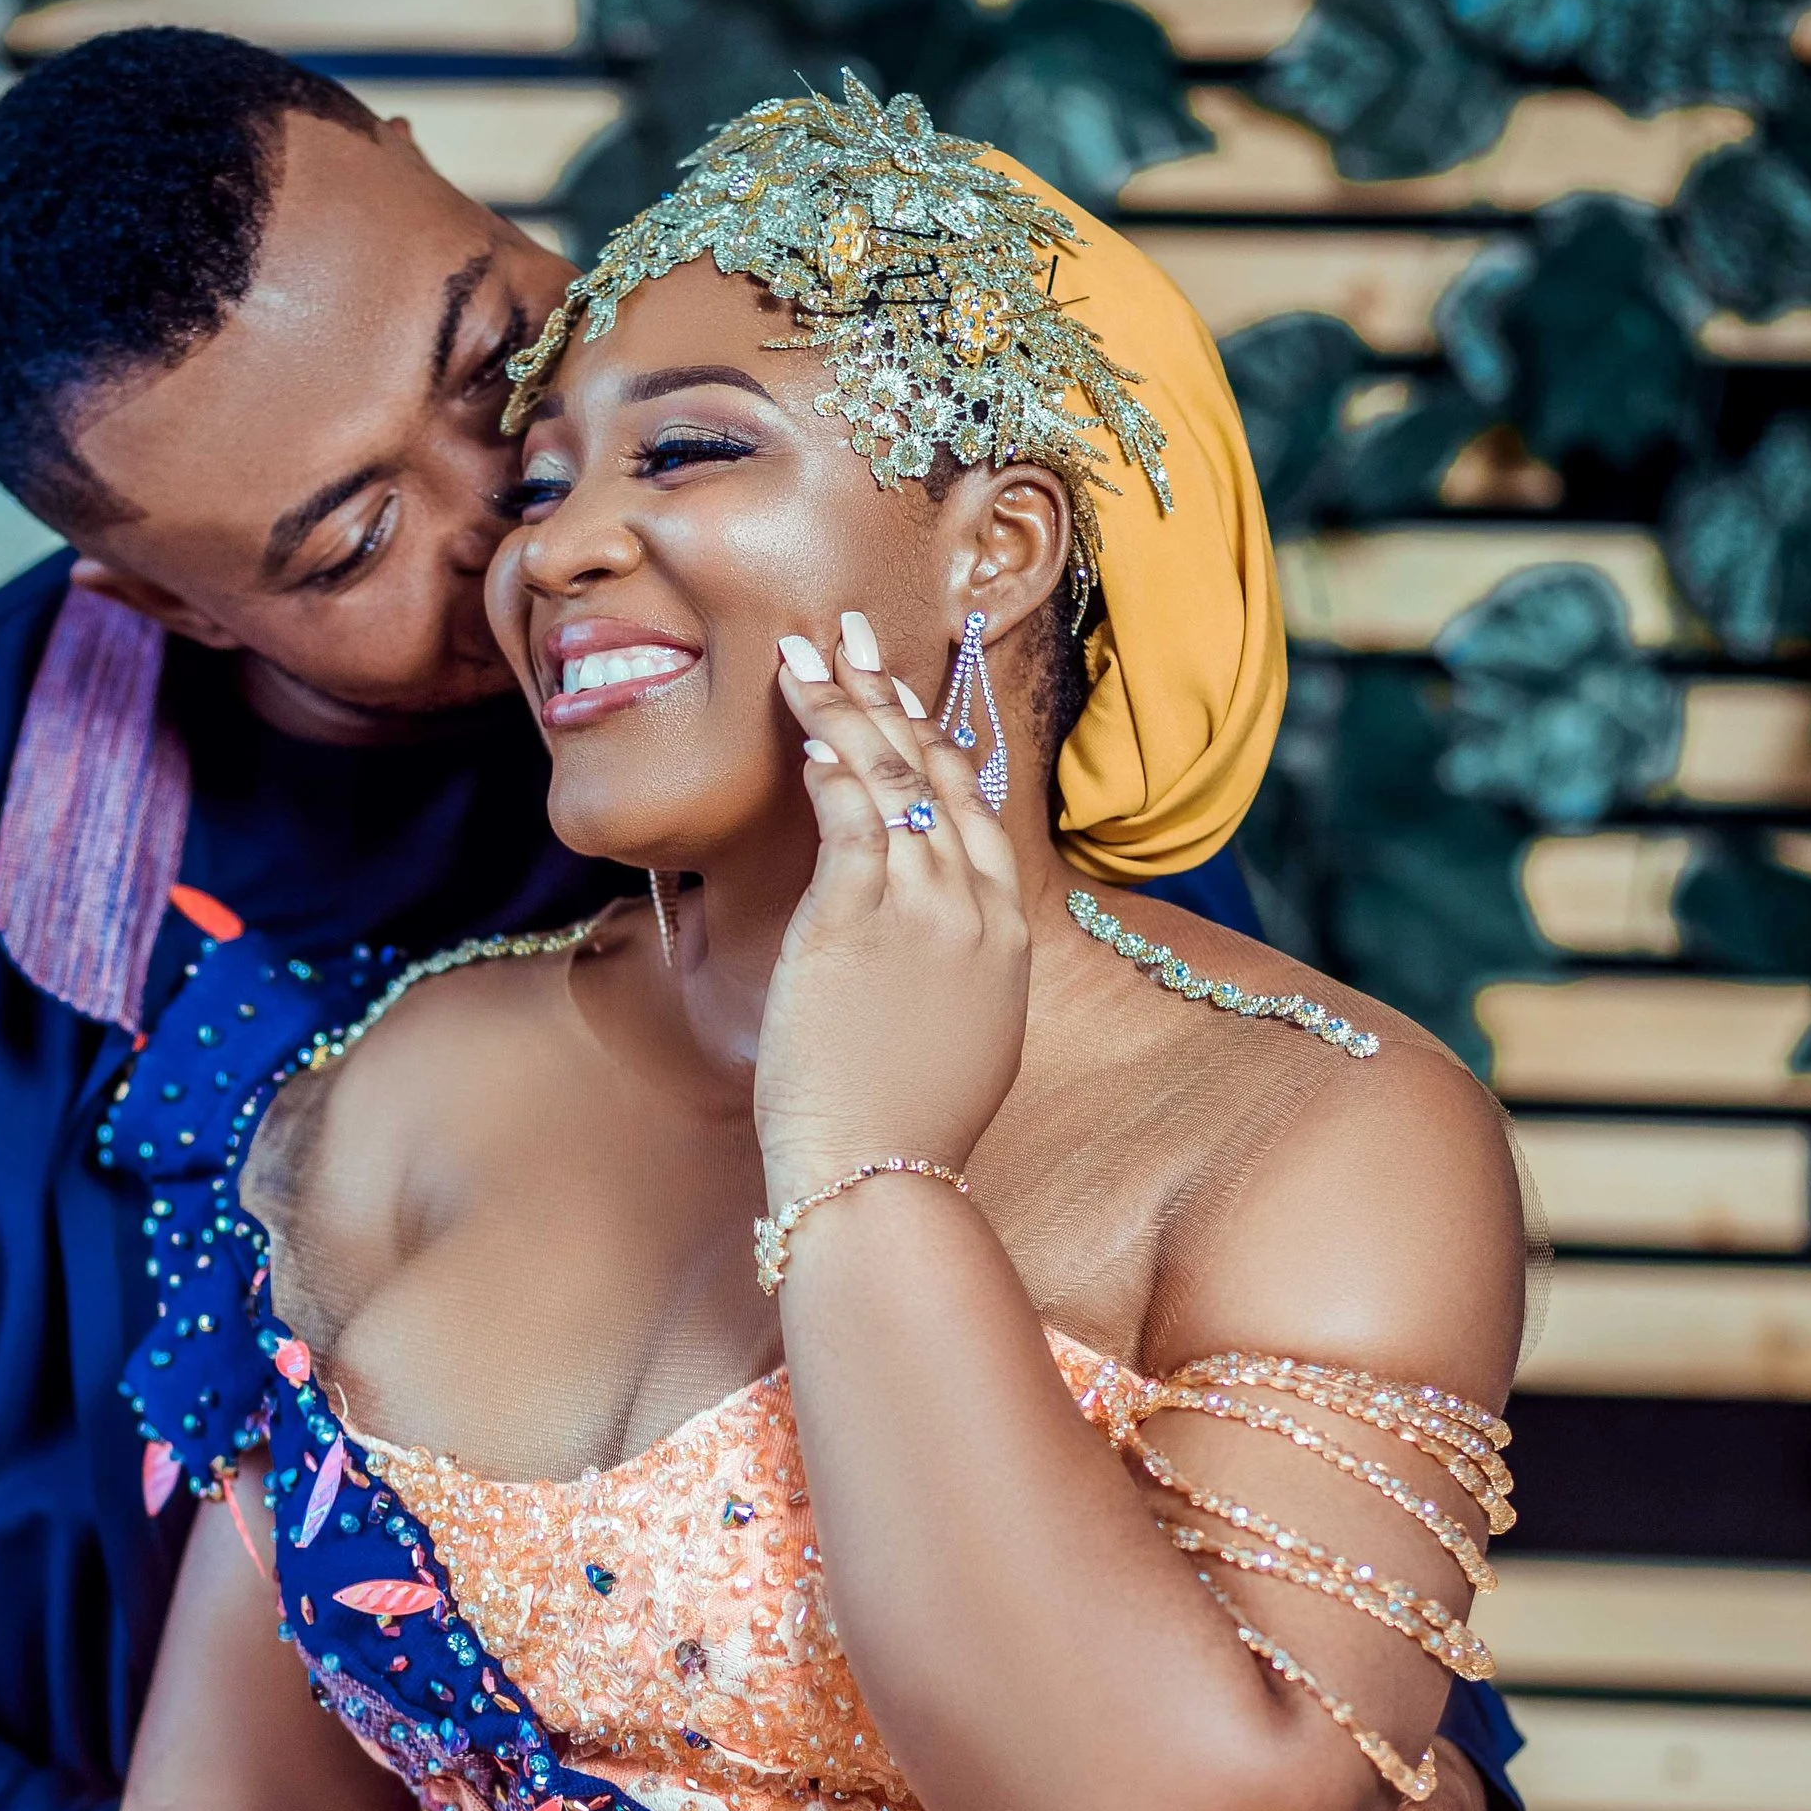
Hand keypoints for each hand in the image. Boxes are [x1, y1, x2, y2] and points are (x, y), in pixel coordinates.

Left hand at [753, 610, 1031, 1208]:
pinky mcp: (861, 915)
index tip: (902, 701)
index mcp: (1006, 938)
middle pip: (940, 774)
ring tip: (805, 652)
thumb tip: (917, 961)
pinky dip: (831, 757)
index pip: (975, 812)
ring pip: (891, 777)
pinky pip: (851, 812)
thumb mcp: (958, 1046)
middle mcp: (976, 907)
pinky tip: (806, 719)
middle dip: (891, 695)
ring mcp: (924, 907)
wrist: (882, 1173)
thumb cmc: (904, 1131)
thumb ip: (947, 981)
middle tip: (849, 636)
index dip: (935, 744)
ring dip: (846, 703)